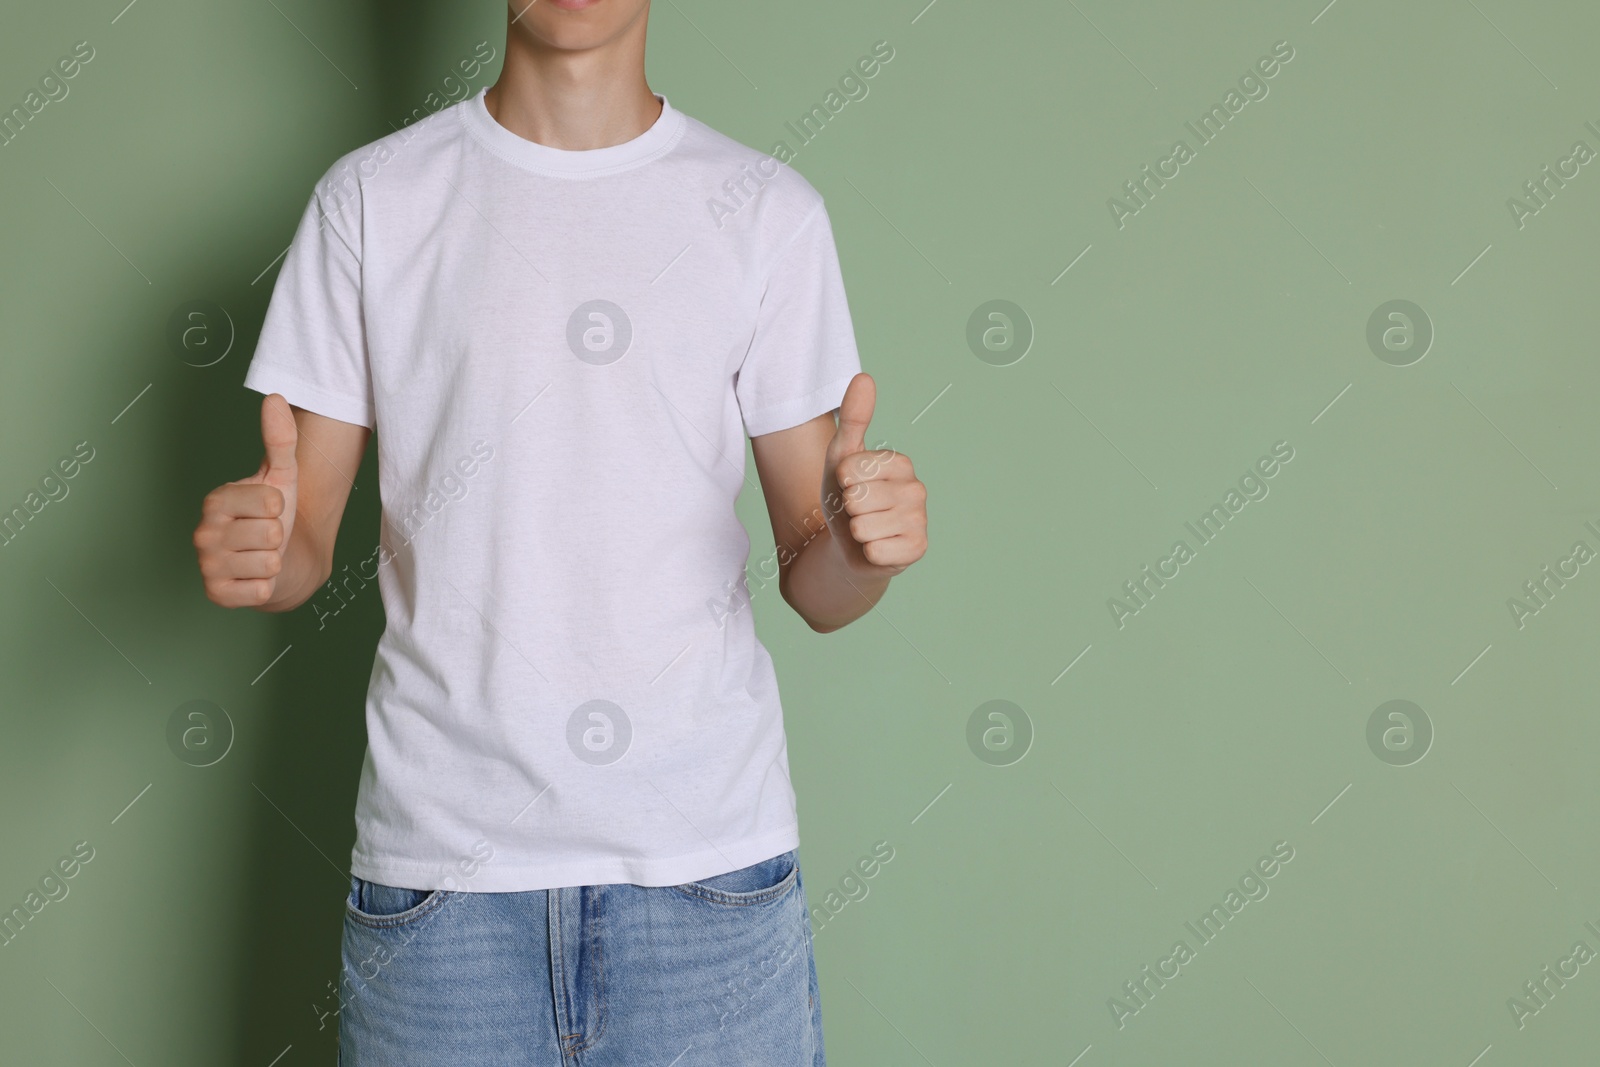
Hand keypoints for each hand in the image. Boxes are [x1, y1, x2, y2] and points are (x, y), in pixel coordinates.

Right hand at [193, 393, 298, 606]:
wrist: (283, 559)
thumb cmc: (276, 516)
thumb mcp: (282, 475)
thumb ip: (279, 438)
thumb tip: (273, 398)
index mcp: (216, 501)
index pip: (271, 503)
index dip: (280, 509)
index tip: (268, 511)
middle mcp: (203, 533)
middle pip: (271, 534)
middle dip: (278, 537)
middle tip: (265, 537)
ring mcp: (208, 565)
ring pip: (269, 562)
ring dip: (273, 562)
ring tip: (261, 555)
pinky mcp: (218, 595)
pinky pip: (261, 591)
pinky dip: (267, 586)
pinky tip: (256, 577)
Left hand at [821, 373, 927, 578]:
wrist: (850, 546)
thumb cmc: (846, 497)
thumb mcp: (841, 458)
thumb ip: (854, 420)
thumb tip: (864, 377)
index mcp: (901, 463)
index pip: (851, 470)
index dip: (840, 482)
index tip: (850, 487)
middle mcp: (917, 489)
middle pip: (858, 499)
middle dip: (847, 510)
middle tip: (856, 512)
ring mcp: (920, 521)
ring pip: (864, 527)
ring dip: (856, 532)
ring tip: (865, 529)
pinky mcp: (917, 550)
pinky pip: (876, 551)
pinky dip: (868, 553)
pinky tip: (876, 548)